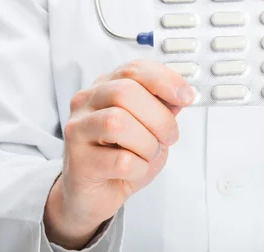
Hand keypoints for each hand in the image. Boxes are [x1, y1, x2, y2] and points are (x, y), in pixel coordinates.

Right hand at [44, 60, 193, 248]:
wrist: (96, 194)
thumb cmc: (122, 157)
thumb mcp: (150, 127)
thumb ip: (162, 107)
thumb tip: (182, 93)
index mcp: (105, 87)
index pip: (133, 69)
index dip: (164, 80)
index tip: (187, 96)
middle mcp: (86, 103)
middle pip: (124, 92)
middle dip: (159, 117)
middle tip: (170, 136)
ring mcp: (77, 130)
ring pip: (117, 123)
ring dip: (147, 143)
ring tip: (149, 154)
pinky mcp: (78, 162)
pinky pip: (120, 161)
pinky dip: (139, 168)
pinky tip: (134, 172)